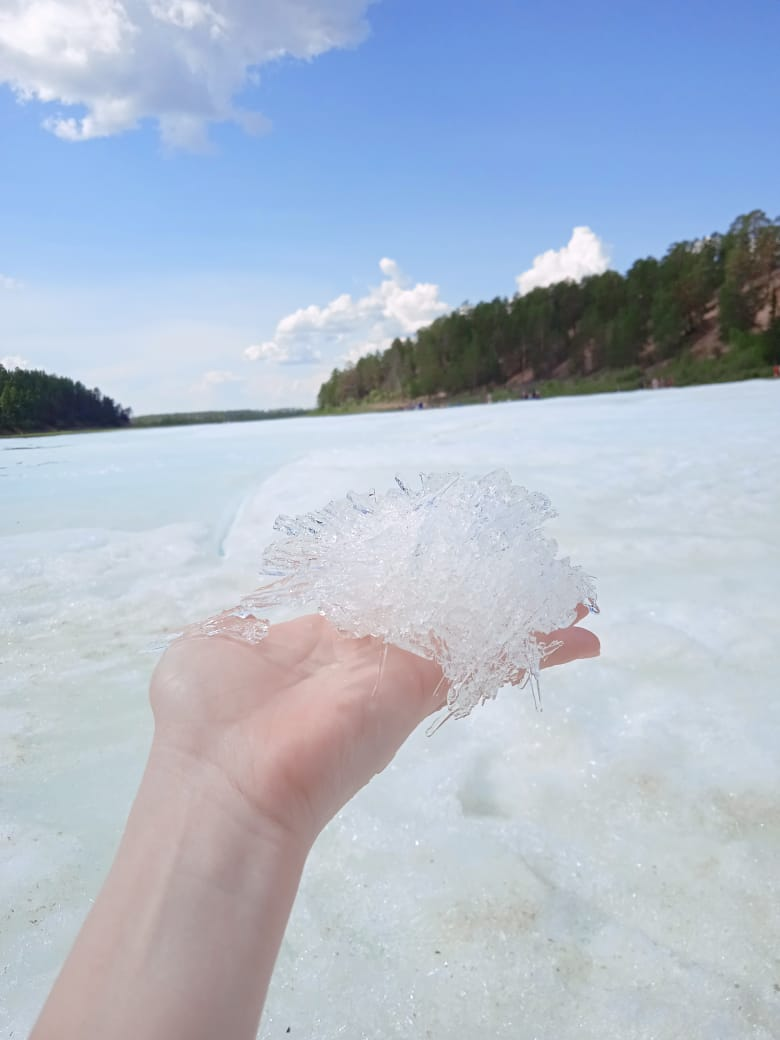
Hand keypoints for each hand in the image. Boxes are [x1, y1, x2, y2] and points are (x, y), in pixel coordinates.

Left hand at [150, 608, 598, 847]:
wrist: (224, 782)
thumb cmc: (205, 714)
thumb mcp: (220, 642)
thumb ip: (248, 620)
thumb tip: (252, 610)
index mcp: (323, 639)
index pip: (382, 601)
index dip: (417, 576)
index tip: (447, 555)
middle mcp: (371, 653)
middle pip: (441, 612)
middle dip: (485, 593)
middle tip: (530, 570)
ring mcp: (401, 669)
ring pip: (476, 631)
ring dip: (527, 614)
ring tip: (576, 597)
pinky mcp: (422, 683)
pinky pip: (488, 652)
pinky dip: (538, 642)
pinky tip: (580, 628)